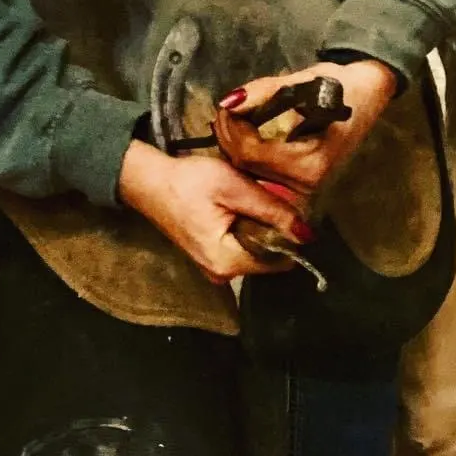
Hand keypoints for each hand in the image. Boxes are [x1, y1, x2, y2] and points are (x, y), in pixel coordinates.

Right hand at [118, 139, 309, 283]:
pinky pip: (242, 247)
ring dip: (259, 226)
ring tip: (247, 199)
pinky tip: (236, 207)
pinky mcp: (211, 258)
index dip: (289, 233)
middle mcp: (223, 275)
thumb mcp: (233, 187)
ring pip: (257, 251)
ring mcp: (215, 268)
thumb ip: (271, 210)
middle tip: (262, 196)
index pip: (280, 260)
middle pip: (269, 257)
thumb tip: (307, 233)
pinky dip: (246, 229)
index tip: (284, 207)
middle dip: (272, 228)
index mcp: (228, 263)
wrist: (148, 181)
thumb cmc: (188, 182)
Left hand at [211, 59, 398, 201]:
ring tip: (232, 115)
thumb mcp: (302, 83)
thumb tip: (228, 102)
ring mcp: (304, 185)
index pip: (251, 153)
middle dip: (230, 135)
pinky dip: (248, 148)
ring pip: (251, 169)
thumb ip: (264, 94)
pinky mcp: (300, 179)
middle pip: (247, 165)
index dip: (232, 129)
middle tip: (226, 107)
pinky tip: (244, 129)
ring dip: (236, 142)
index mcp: (310, 163)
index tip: (226, 105)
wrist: (369, 92)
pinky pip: (262, 169)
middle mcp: (306, 182)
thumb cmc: (342, 85)